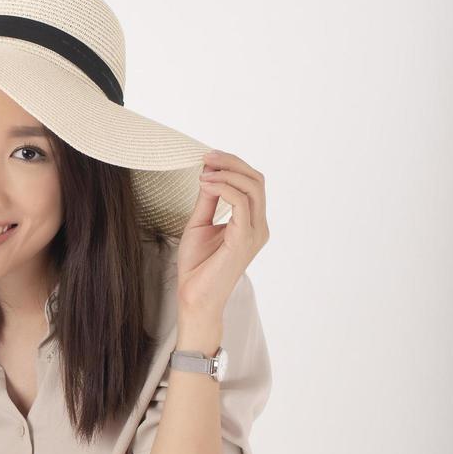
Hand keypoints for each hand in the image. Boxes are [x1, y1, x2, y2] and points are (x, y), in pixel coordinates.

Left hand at [175, 150, 269, 348]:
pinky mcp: (244, 239)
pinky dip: (224, 187)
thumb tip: (210, 173)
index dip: (233, 165)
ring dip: (227, 172)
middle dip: (232, 163)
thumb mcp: (199, 224)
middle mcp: (259, 226)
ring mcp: (255, 232)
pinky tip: (205, 184)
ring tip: (204, 169)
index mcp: (251, 222)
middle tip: (207, 156)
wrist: (194, 297)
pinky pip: (241, 203)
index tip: (208, 157)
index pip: (252, 183)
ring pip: (252, 187)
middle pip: (256, 180)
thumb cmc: (197, 266)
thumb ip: (208, 200)